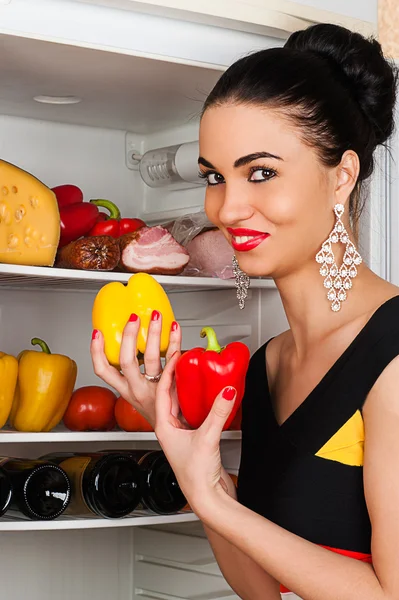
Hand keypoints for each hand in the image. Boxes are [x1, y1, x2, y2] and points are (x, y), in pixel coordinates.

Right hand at [90, 312, 180, 426]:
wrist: (180, 434)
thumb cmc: (161, 412)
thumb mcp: (139, 396)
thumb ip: (136, 375)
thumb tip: (136, 343)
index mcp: (125, 391)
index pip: (103, 371)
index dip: (97, 351)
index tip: (97, 333)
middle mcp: (138, 389)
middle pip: (127, 361)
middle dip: (129, 336)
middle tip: (134, 318)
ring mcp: (156, 388)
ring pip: (153, 357)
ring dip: (154, 333)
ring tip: (156, 316)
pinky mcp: (173, 386)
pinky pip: (174, 359)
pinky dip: (175, 342)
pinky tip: (176, 329)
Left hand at [155, 351, 236, 515]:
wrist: (207, 498)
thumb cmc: (196, 476)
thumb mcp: (207, 438)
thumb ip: (218, 412)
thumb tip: (226, 391)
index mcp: (163, 427)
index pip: (161, 391)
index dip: (169, 372)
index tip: (177, 356)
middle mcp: (170, 429)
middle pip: (169, 395)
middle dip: (177, 377)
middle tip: (186, 360)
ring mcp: (182, 434)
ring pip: (181, 404)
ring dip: (187, 388)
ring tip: (196, 373)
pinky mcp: (195, 438)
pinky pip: (194, 413)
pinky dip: (199, 401)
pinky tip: (209, 396)